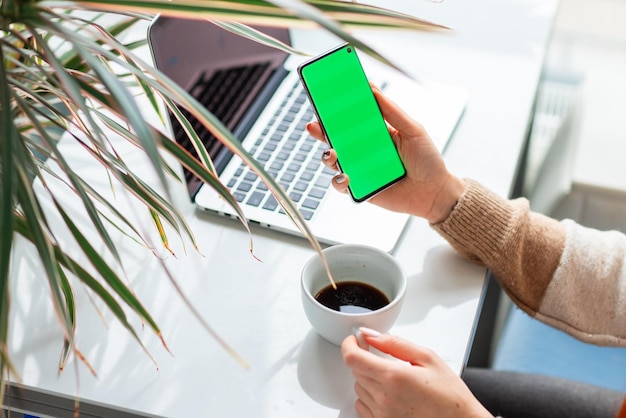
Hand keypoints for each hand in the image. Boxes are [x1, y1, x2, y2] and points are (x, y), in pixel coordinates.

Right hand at [307, 86, 463, 222]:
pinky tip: (346, 177)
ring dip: (327, 155)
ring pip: (334, 160)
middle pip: (336, 137)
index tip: (325, 96)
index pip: (351, 117)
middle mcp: (364, 149)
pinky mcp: (360, 188)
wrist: (436, 192)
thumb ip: (392, 111)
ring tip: (332, 153)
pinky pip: (341, 185)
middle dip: (321, 130)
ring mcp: (360, 169)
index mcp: (375, 131)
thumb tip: (372, 89)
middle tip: (315, 125)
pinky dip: (339, 181)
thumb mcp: (413, 129)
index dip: (337, 107)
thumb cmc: (427, 160)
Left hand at [342, 329, 492, 417]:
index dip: (349, 344)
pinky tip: (388, 393)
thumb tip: (370, 334)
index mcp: (393, 376)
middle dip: (365, 358)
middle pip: (355, 370)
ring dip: (368, 378)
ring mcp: (381, 414)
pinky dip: (370, 397)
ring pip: (358, 388)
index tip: (355, 340)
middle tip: (381, 356)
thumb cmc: (450, 396)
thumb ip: (394, 343)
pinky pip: (362, 406)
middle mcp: (383, 397)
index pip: (352, 357)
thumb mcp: (427, 358)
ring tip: (392, 378)